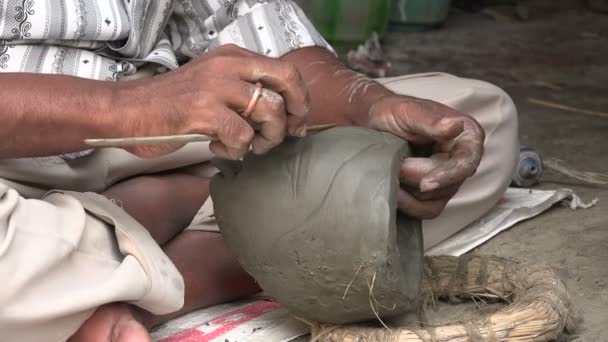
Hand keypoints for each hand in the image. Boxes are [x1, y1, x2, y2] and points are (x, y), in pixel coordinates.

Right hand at [119, 44, 309, 158]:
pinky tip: (221, 146)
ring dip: (267, 138)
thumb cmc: (171, 104)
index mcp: (232, 58)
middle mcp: (228, 66)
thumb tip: (282, 115)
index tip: (297, 119)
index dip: (299, 96)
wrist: (128, 111)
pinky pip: (242, 136)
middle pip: (285, 82)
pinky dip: (237, 149)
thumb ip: (244, 92)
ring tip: (249, 145)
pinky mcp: (203, 112)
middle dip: (294, 113)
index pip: (284, 69)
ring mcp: (216, 87)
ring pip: (269, 112)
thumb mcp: (212, 84)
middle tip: (288, 134)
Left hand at [367, 95, 484, 218]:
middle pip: (447, 184)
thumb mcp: (408, 111)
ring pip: (435, 200)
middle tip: (394, 165)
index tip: (424, 184)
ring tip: (391, 172)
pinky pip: (427, 210)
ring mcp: (449, 179)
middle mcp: (463, 158)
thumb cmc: (392, 112)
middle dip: (415, 177)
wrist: (373, 123)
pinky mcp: (434, 194)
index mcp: (466, 135)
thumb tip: (456, 126)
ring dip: (409, 191)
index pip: (467, 161)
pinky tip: (394, 192)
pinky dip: (408, 205)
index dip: (448, 175)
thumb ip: (431, 120)